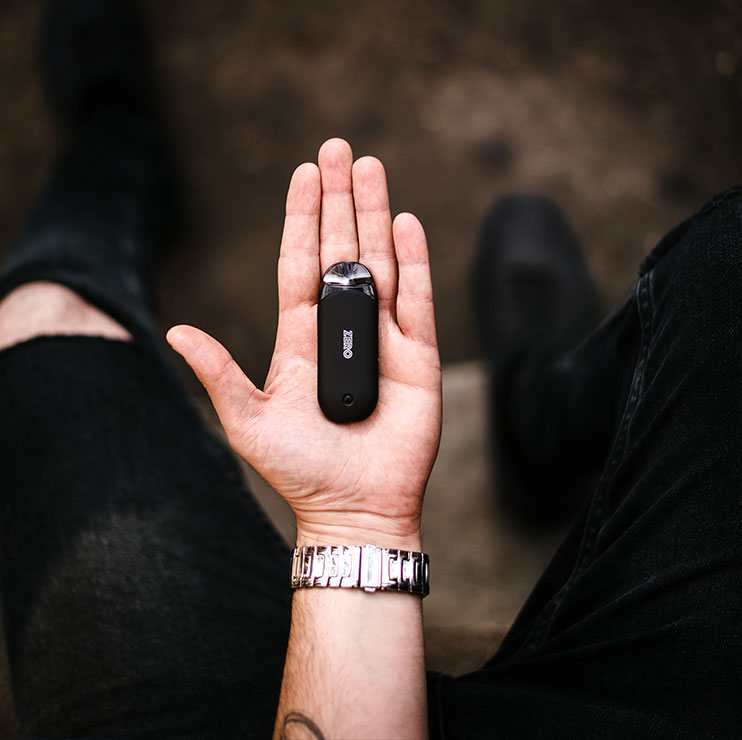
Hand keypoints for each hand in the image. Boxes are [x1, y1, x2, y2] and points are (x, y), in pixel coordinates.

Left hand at [167, 139, 441, 548]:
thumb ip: (218, 372)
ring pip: (379, 262)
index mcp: (301, 337)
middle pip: (341, 249)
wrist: (354, 507)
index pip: (300, 262)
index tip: (305, 173)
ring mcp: (383, 339)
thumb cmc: (300, 469)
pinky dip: (413, 260)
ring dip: (374, 214)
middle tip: (339, 148)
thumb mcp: (247, 421)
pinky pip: (416, 299)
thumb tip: (177, 331)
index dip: (302, 217)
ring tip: (371, 168)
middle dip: (340, 199)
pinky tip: (405, 223)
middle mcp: (343, 329)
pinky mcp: (418, 357)